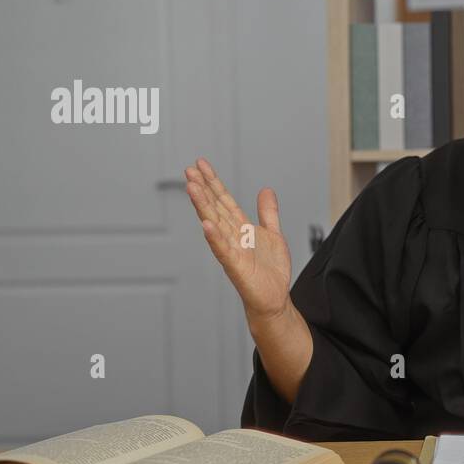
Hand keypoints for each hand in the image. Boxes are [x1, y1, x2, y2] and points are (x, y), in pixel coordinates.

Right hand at [184, 157, 292, 324]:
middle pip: (214, 208)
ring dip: (203, 207)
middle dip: (203, 189)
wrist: (274, 299)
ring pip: (214, 224)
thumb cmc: (270, 271)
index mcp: (240, 227)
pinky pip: (222, 250)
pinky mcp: (235, 266)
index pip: (224, 200)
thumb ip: (268, 213)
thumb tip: (266, 190)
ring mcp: (231, 250)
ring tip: (192, 188)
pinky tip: (206, 225)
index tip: (201, 164)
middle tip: (189, 170)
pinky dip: (214, 238)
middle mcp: (232, 236)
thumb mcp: (274, 235)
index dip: (214, 182)